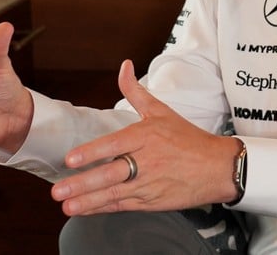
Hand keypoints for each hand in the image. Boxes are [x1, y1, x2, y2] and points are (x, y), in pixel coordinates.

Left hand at [50, 59, 240, 215]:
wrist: (217, 168)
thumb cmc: (188, 139)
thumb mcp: (161, 111)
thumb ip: (135, 91)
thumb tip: (123, 66)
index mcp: (147, 136)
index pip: (115, 145)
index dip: (92, 153)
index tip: (72, 159)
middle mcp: (147, 161)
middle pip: (111, 174)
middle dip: (83, 184)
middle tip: (59, 191)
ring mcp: (149, 184)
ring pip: (114, 194)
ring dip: (88, 201)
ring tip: (66, 205)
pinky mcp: (152, 202)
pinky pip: (123, 206)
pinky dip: (102, 209)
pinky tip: (84, 210)